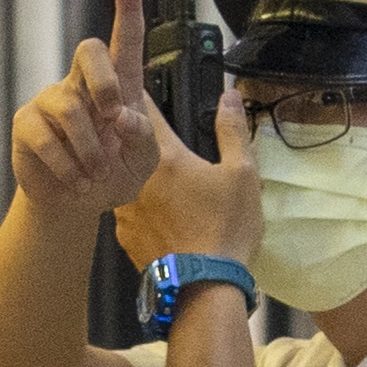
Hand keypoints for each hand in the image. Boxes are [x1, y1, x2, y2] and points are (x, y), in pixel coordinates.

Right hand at [11, 0, 168, 218]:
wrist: (74, 206)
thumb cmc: (112, 177)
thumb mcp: (143, 162)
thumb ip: (143, 138)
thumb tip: (123, 118)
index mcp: (119, 88)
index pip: (124, 41)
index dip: (126, 8)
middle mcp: (83, 85)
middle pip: (89, 50)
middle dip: (104, 79)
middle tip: (114, 116)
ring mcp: (51, 102)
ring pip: (70, 107)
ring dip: (89, 148)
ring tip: (96, 174)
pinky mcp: (28, 124)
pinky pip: (46, 138)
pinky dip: (67, 166)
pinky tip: (76, 181)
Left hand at [123, 33, 256, 266]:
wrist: (203, 288)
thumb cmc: (225, 230)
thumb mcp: (242, 174)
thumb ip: (232, 130)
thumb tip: (229, 95)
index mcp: (163, 157)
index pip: (140, 109)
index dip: (138, 91)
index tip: (135, 79)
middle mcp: (135, 179)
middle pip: (126, 144)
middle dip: (137, 136)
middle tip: (154, 133)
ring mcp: (125, 209)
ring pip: (126, 178)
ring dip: (137, 174)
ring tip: (163, 181)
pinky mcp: (124, 236)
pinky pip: (128, 210)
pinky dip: (141, 206)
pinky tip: (161, 214)